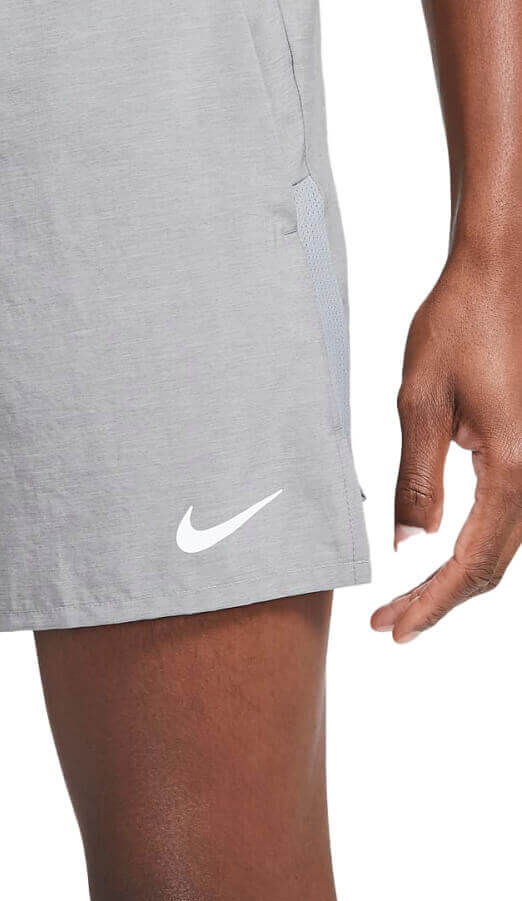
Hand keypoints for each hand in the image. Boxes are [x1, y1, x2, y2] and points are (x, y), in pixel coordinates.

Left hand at [372, 251, 521, 641]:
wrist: (500, 272)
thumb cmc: (458, 324)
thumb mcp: (419, 401)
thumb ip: (418, 479)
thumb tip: (412, 548)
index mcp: (514, 466)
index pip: (472, 561)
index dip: (430, 601)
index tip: (392, 628)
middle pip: (494, 564)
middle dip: (440, 600)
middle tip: (390, 625)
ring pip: (506, 543)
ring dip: (458, 576)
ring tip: (409, 600)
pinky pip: (511, 512)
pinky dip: (477, 542)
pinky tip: (441, 551)